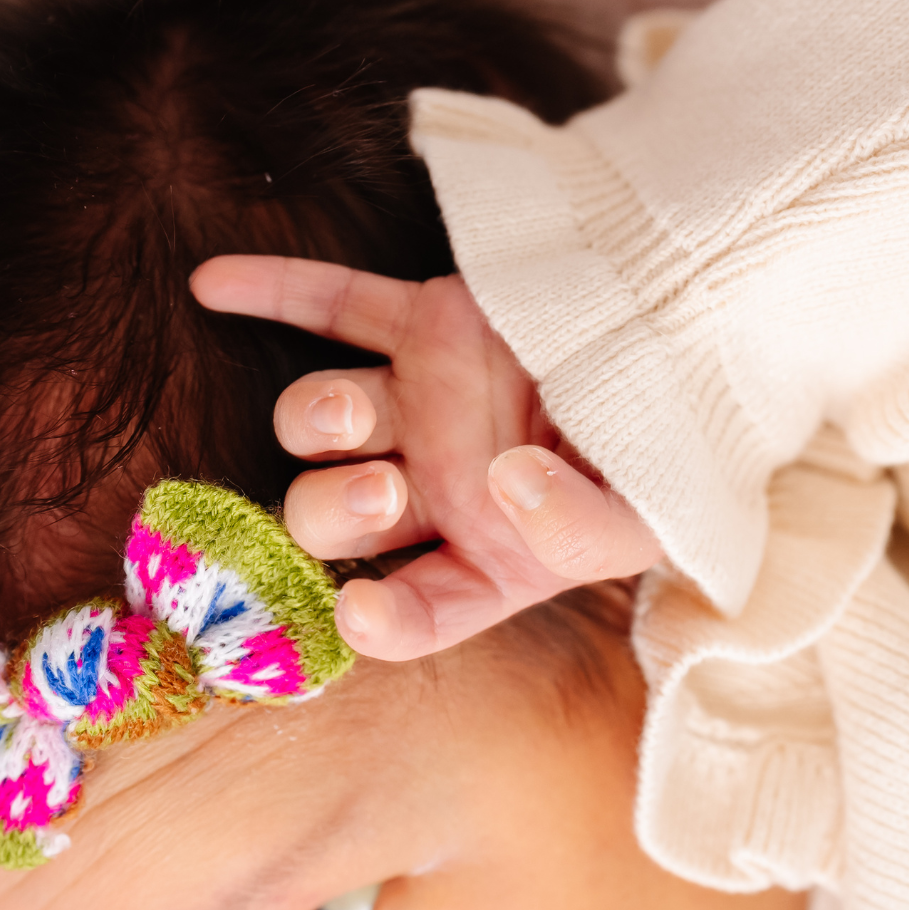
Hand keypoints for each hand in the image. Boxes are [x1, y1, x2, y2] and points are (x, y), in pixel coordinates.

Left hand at [190, 256, 661, 660]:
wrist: (697, 342)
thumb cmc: (677, 452)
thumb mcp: (654, 519)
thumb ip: (581, 530)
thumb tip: (508, 484)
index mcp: (486, 560)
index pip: (416, 612)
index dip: (377, 622)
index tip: (360, 609)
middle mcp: (436, 492)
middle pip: (330, 516)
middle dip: (341, 509)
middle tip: (392, 489)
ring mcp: (418, 406)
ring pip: (315, 420)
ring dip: (315, 422)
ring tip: (359, 413)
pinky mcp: (420, 323)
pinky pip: (331, 307)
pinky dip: (272, 292)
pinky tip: (211, 286)